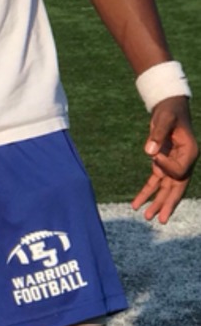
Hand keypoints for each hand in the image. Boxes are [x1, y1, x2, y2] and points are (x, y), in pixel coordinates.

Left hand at [131, 97, 198, 223]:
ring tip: (146, 217)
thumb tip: (150, 152)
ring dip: (156, 202)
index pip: (179, 171)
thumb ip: (158, 134)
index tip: (154, 155)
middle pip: (177, 188)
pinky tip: (136, 203)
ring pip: (165, 189)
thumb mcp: (164, 118)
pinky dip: (146, 192)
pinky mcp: (162, 163)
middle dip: (168, 204)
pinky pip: (155, 181)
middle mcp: (184, 162)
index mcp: (189, 153)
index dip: (166, 167)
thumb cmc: (169, 111)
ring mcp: (173, 164)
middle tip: (161, 219)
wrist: (169, 106)